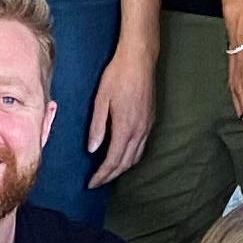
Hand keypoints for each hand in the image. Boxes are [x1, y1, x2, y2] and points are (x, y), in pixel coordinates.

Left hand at [85, 40, 158, 187]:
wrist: (140, 60)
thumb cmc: (117, 76)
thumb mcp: (101, 100)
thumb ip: (97, 127)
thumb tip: (92, 149)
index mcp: (125, 127)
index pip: (113, 160)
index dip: (102, 175)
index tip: (91, 183)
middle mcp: (139, 130)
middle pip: (126, 162)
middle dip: (111, 175)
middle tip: (97, 182)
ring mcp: (147, 126)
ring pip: (136, 156)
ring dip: (122, 168)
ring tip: (108, 173)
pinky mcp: (150, 120)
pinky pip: (142, 146)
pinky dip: (131, 157)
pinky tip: (122, 155)